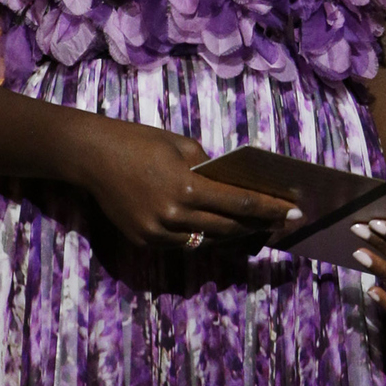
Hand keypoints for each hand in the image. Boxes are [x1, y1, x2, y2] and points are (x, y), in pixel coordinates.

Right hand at [71, 119, 295, 250]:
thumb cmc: (139, 141)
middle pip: (229, 227)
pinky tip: (223, 231)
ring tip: (258, 229)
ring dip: (235, 235)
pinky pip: (184, 244)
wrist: (90, 157)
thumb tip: (236, 186)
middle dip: (259, 225)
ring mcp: (157, 233)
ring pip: (208, 241)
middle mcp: (174, 216)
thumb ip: (210, 169)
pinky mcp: (145, 241)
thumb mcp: (181, 145)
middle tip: (283, 223)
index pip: (240, 203)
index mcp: (186, 187)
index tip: (294, 212)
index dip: (270, 209)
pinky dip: (205, 238)